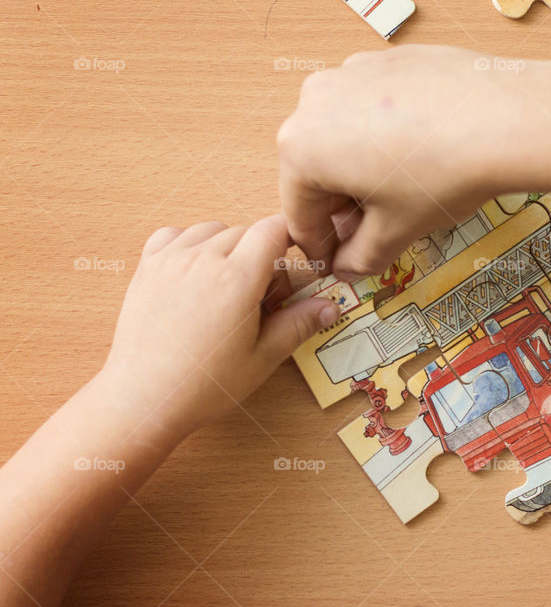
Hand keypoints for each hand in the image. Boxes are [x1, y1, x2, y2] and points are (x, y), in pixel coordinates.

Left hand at [98, 216, 340, 437]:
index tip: (293, 259)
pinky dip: (191, 244)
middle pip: (245, 231)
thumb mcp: (262, 358)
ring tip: (229, 286)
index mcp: (236, 279)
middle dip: (261, 254)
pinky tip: (196, 272)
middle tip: (261, 297)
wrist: (144, 398)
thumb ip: (298, 324)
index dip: (289, 238)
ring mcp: (171, 260)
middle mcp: (202, 259)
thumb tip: (330, 306)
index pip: (272, 229)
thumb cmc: (203, 385)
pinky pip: (174, 235)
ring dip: (228, 246)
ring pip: (212, 229)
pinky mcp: (147, 267)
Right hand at [277, 44, 550, 279]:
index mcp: (301, 148)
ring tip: (402, 194)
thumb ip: (362, 256)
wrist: (503, 117)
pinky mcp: (384, 60)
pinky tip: (419, 154)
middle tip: (373, 233)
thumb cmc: (444, 172)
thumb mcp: (396, 229)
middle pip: (315, 170)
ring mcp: (349, 74)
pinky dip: (383, 134)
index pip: (299, 213)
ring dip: (361, 169)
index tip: (336, 261)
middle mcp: (314, 103)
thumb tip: (349, 267)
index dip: (320, 247)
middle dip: (341, 207)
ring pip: (341, 135)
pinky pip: (371, 107)